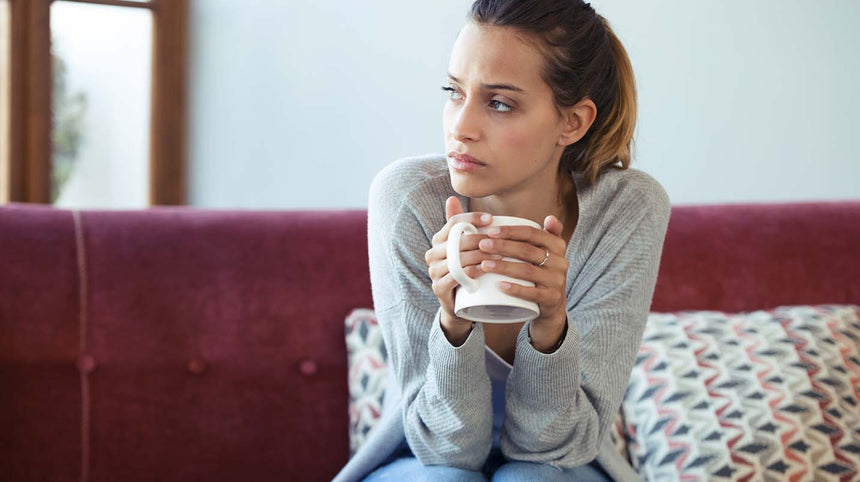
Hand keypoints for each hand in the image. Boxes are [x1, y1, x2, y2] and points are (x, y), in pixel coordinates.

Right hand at [424, 197, 502, 339]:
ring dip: (480, 256)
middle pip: (457, 240)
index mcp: (438, 239)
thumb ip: (460, 225)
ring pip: (457, 258)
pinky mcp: (438, 288)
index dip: (472, 218)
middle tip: (502, 241)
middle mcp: (432, 253)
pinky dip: (471, 273)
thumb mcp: (464, 247)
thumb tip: (452, 197)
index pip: (453, 221)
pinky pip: (454, 277)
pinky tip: (485, 271)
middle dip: (481, 239)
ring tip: (500, 256)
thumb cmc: (466, 270)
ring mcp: (433, 271)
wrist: (459, 305)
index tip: (492, 219)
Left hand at [477, 215, 568, 338]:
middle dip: (503, 246)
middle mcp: (560, 261)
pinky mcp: (551, 298)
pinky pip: (532, 293)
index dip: (511, 231)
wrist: (552, 305)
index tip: (490, 231)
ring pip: (527, 271)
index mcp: (557, 245)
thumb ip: (546, 234)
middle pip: (527, 250)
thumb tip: (549, 217)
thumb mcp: (547, 253)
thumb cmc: (542, 272)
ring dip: (504, 266)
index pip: (532, 233)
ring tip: (484, 264)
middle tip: (482, 245)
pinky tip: (499, 285)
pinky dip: (515, 289)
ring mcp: (557, 281)